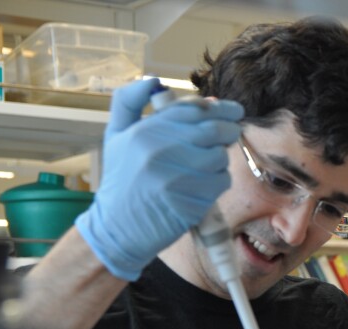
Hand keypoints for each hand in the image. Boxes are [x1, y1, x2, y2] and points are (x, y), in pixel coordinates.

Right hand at [75, 77, 243, 280]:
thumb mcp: (115, 135)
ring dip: (220, 159)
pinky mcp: (191, 201)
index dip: (218, 107)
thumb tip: (153, 80)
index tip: (232, 110)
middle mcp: (159, 151)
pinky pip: (220, 181)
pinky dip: (218, 182)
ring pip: (220, 156)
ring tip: (204, 167)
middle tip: (232, 131)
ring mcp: (177, 178)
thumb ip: (129, 102)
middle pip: (213, 130)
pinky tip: (202, 186)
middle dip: (228, 129)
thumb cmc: (122, 181)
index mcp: (144, 131)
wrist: (118, 228)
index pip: (192, 110)